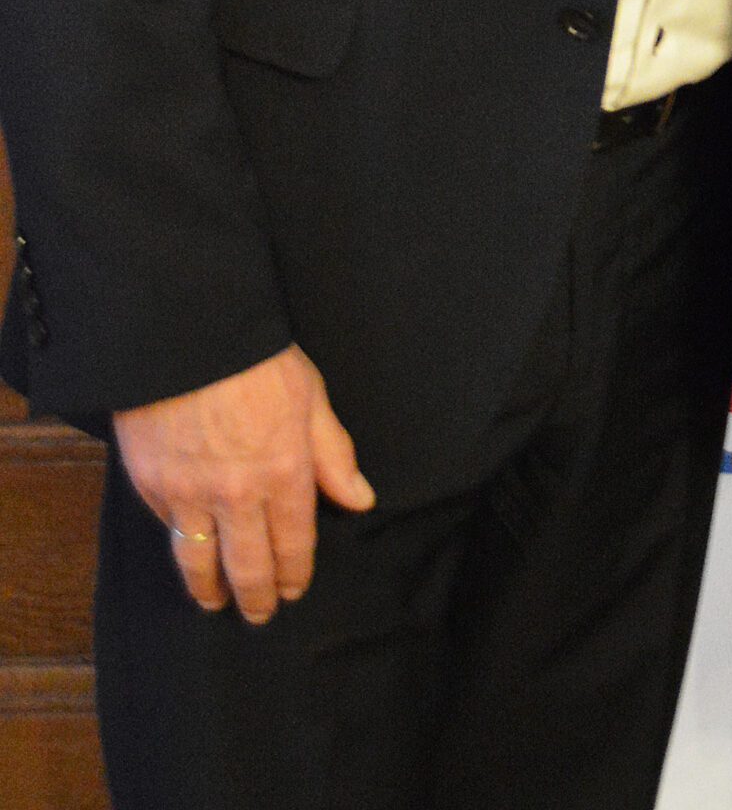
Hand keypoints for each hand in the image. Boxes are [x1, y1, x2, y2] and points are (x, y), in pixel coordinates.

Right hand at [112, 344, 375, 621]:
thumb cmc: (258, 360)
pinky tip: (187, 552)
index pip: (294, 543)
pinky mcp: (152, 487)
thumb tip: (360, 498)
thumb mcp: (311, 397)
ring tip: (216, 603)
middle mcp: (238, 495)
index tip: (295, 589)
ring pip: (200, 563)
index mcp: (285, 471)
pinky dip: (180, 545)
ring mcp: (191, 495)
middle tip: (260, 613)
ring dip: (210, 590)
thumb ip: (334, 454)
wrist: (188, 336)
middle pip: (248, 566)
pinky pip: (170, 530)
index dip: (296, 573)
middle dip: (257, 596)